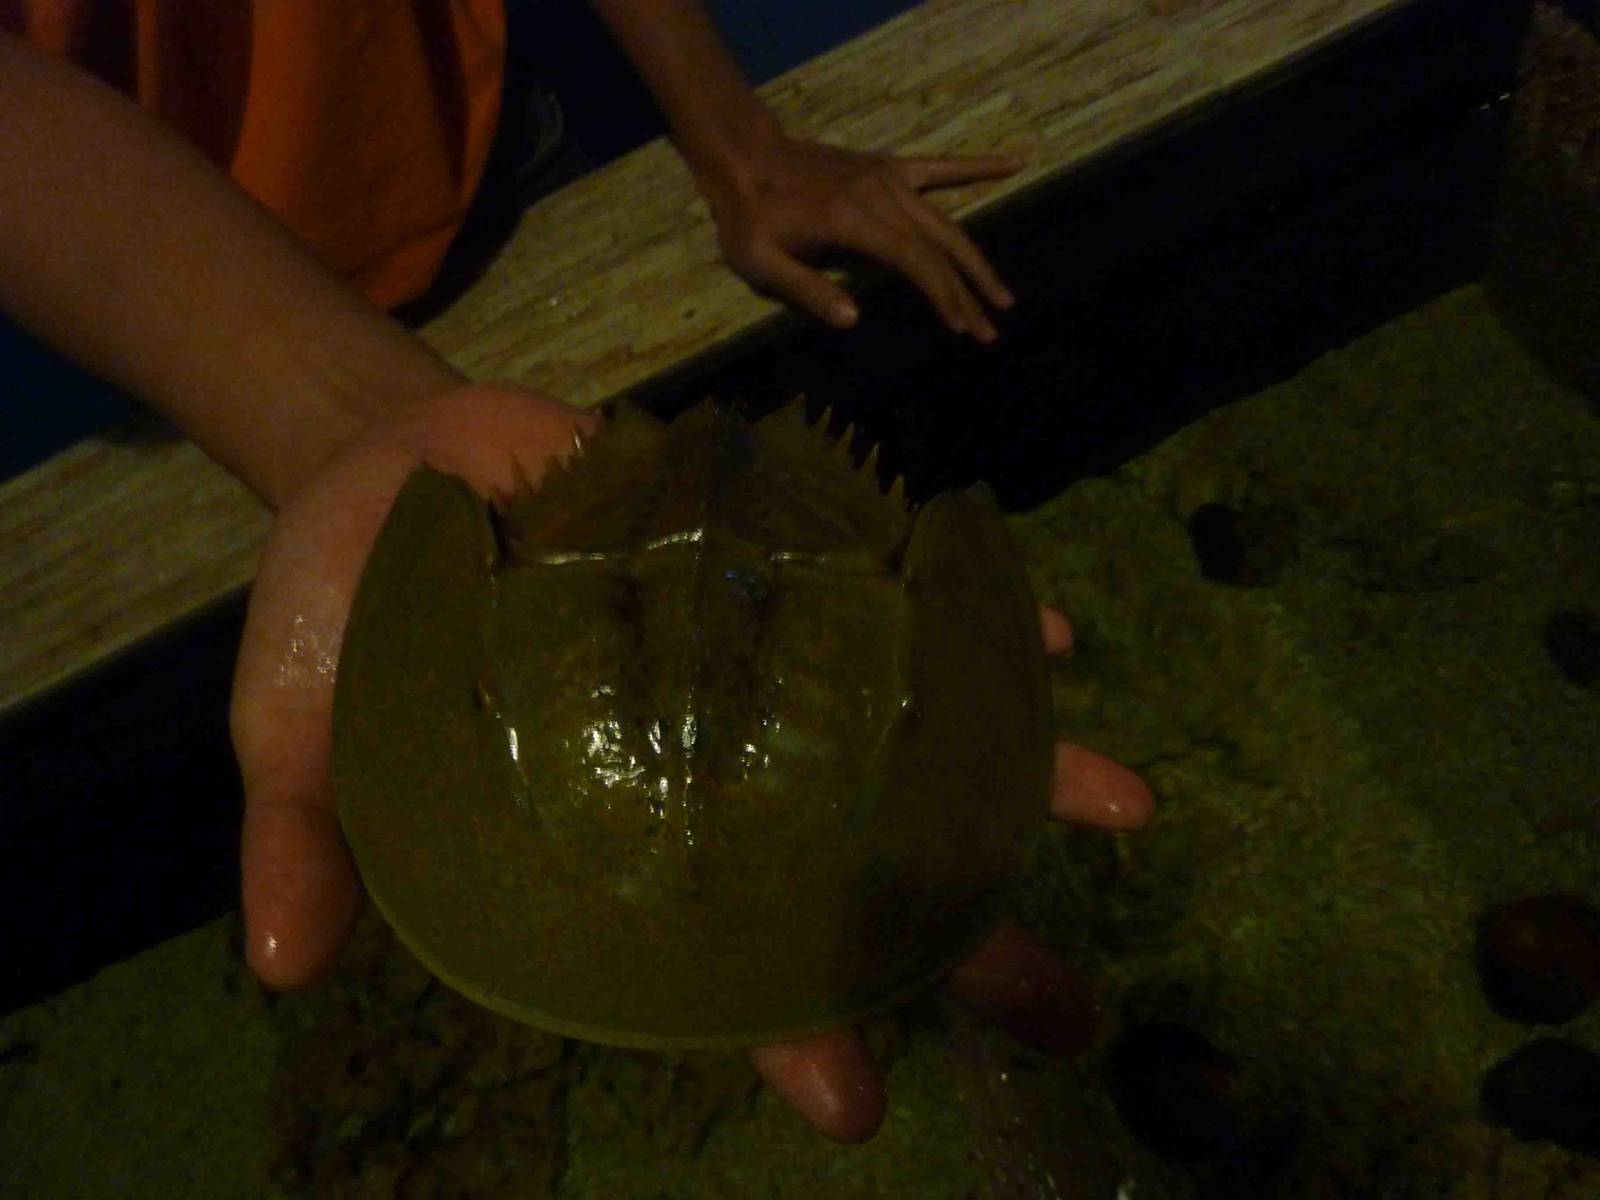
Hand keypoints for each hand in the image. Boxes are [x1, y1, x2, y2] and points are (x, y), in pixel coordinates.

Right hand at [230, 384, 1151, 1143]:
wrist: (399, 470)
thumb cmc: (352, 605)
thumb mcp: (305, 715)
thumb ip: (310, 830)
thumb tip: (286, 963)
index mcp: (612, 833)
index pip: (712, 958)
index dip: (778, 1026)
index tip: (847, 1097)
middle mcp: (708, 764)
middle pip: (846, 867)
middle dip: (954, 939)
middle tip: (1067, 1012)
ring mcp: (754, 663)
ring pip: (899, 733)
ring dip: (1012, 774)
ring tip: (1123, 810)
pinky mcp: (770, 558)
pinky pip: (886, 592)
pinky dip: (965, 615)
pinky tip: (1041, 639)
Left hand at [699, 132, 1022, 341]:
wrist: (744, 156)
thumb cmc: (748, 217)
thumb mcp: (761, 262)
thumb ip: (807, 290)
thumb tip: (854, 320)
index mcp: (853, 220)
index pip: (914, 262)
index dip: (942, 295)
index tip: (962, 326)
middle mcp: (881, 195)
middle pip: (939, 246)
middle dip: (968, 290)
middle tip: (991, 329)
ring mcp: (888, 178)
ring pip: (945, 221)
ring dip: (975, 260)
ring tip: (1001, 295)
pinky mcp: (887, 167)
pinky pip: (941, 167)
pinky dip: (978, 166)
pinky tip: (1016, 165)